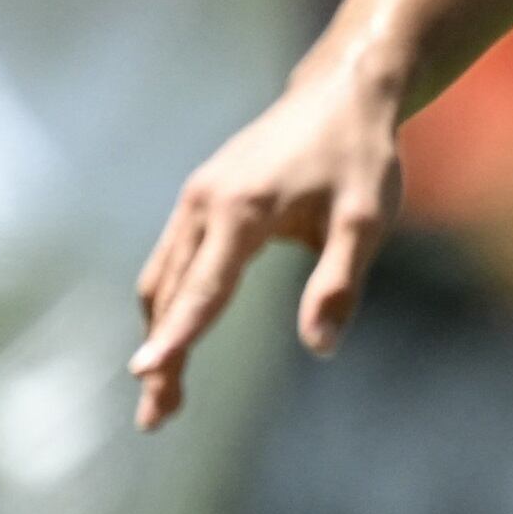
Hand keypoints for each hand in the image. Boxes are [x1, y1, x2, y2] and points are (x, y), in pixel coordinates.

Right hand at [129, 64, 406, 429]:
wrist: (340, 94)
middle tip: (157, 419)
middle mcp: (203, 205)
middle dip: (162, 356)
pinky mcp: (198, 199)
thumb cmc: (360, 157)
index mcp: (241, 210)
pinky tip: (176, 334)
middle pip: (171, 294)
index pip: (204, 288)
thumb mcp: (367, 220)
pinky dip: (168, 302)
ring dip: (159, 333)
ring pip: (162, 279)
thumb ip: (339, 284)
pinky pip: (171, 260)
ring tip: (163, 392)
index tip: (145, 375)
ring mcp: (194, 200)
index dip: (177, 337)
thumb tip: (320, 348)